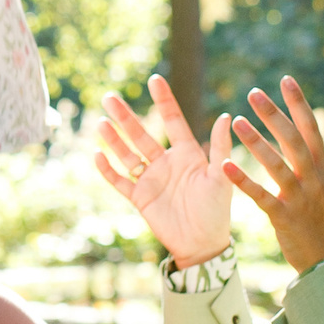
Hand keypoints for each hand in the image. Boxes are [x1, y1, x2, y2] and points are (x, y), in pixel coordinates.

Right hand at [95, 75, 236, 268]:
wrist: (202, 244)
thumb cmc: (217, 210)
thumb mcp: (221, 176)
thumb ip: (220, 148)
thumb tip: (226, 116)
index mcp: (187, 154)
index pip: (173, 121)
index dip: (164, 101)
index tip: (155, 79)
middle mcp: (166, 163)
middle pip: (142, 134)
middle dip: (126, 117)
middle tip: (110, 97)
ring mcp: (151, 180)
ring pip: (128, 154)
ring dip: (114, 140)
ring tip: (101, 122)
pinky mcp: (140, 198)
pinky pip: (120, 181)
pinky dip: (108, 170)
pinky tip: (97, 155)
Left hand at [226, 75, 323, 274]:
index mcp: (323, 169)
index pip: (311, 128)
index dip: (298, 103)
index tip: (285, 79)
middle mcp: (313, 178)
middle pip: (293, 139)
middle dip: (274, 114)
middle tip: (253, 92)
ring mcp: (299, 197)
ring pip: (276, 163)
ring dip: (256, 141)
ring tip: (236, 120)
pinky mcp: (283, 216)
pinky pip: (261, 195)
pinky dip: (242, 180)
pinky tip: (224, 165)